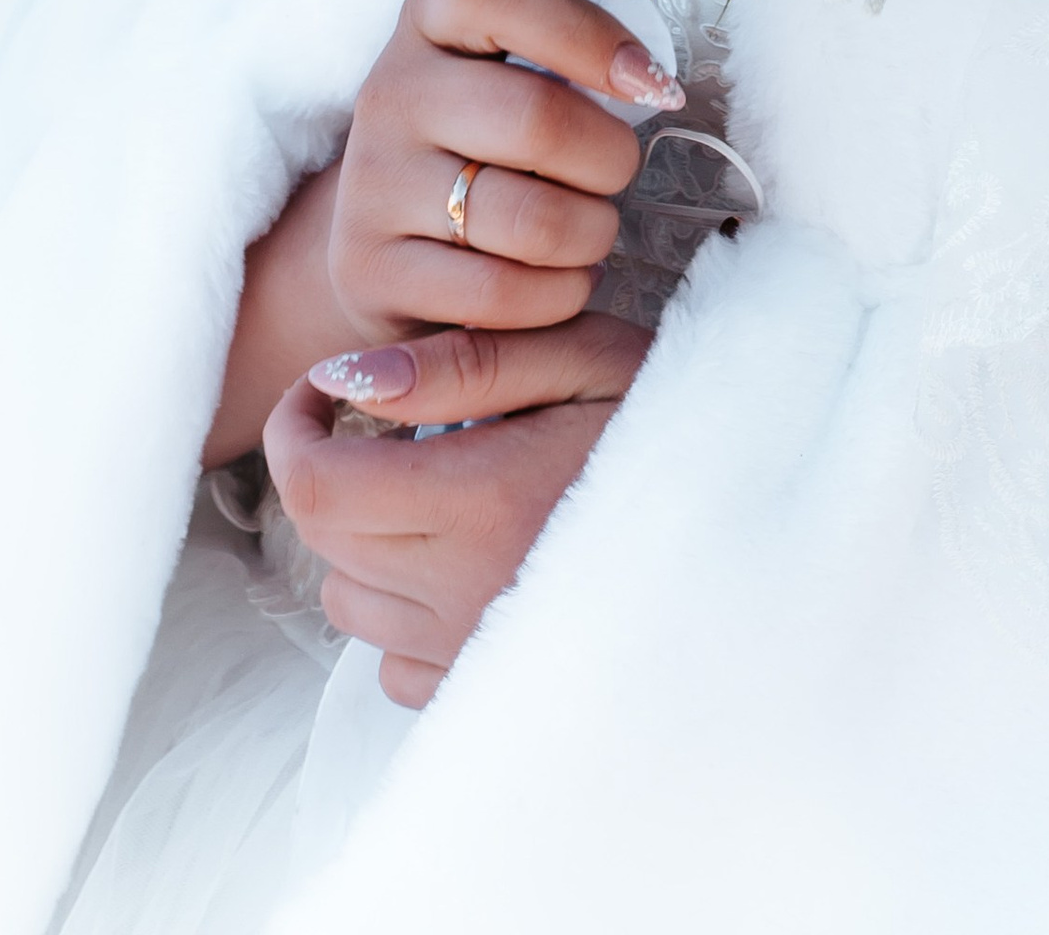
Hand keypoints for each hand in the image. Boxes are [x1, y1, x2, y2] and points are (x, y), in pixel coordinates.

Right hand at [204, 0, 679, 462]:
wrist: (386, 243)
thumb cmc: (486, 141)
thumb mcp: (514, 70)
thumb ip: (577, 50)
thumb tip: (652, 78)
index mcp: (429, 18)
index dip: (584, 31)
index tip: (650, 83)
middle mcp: (391, 91)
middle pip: (536, 118)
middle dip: (611, 158)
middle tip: (616, 172)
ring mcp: (373, 183)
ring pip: (530, 220)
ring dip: (591, 234)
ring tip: (588, 230)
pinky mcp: (371, 270)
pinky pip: (501, 294)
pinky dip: (556, 296)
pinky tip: (558, 280)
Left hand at [265, 313, 650, 704]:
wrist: (756, 516)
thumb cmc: (669, 418)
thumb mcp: (581, 357)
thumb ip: (462, 362)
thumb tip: (348, 382)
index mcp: (480, 503)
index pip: (318, 487)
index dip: (292, 429)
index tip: (321, 391)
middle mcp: (463, 595)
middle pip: (324, 540)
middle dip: (330, 468)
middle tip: (385, 420)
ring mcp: (473, 655)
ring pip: (350, 599)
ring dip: (366, 538)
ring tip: (439, 486)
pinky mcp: (488, 691)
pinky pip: (394, 660)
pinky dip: (404, 607)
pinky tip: (465, 555)